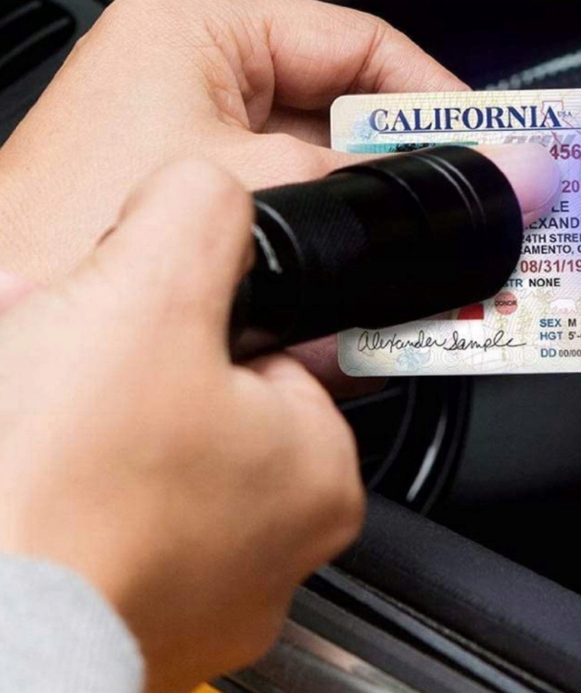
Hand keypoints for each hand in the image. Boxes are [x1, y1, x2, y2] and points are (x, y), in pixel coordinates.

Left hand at [0, 0, 467, 394]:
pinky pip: (292, 248)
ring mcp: (196, 169)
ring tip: (437, 273)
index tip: (486, 142)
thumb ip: (381, 190)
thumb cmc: (73, 235)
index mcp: (198, 42)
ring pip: (323, 198)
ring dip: (377, 242)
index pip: (354, 44)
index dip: (431, 93)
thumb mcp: (265, 190)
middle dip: (410, 184)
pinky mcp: (195, 235)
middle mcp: (195, 97)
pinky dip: (335, 282)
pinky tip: (373, 317)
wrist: (0, 360)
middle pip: (345, 129)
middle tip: (471, 215)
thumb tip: (484, 183)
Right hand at [0, 160, 364, 692]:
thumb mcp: (149, 291)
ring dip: (88, 414)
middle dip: (130, 361)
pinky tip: (25, 461)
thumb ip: (202, 213)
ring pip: (146, 460)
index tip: (144, 314)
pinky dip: (65, 479)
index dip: (196, 316)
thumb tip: (208, 194)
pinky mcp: (127, 623)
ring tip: (32, 393)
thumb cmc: (59, 491)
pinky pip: (103, 517)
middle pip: (203, 405)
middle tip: (72, 350)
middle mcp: (274, 546)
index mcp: (315, 472)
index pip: (272, 355)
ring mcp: (200, 595)